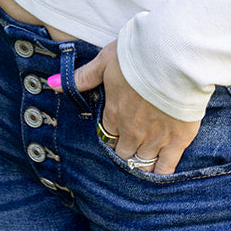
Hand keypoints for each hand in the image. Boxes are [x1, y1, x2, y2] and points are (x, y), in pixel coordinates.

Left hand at [74, 41, 200, 175]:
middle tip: (127, 152)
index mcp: (113, 114)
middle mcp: (131, 131)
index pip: (106, 137)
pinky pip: (166, 168)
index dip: (109, 137)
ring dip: (139, 165)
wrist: (173, 56)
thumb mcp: (105, 60)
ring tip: (141, 166)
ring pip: (141, 164)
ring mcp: (155, 138)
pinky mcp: (177, 140)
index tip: (114, 135)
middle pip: (122, 154)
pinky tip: (158, 177)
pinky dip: (160, 174)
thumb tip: (53, 83)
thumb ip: (82, 77)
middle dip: (123, 154)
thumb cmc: (138, 54)